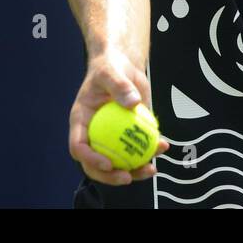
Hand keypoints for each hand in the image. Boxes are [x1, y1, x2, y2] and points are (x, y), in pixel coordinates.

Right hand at [69, 50, 169, 185]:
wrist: (123, 65)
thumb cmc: (110, 66)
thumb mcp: (110, 72)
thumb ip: (119, 85)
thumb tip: (132, 103)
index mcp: (81, 122)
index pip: (79, 147)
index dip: (91, 160)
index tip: (108, 164)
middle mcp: (94, 133)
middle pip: (96, 164)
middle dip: (111, 176)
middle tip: (128, 177)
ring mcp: (111, 137)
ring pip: (119, 161)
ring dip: (135, 170)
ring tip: (151, 169)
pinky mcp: (128, 134)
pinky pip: (138, 147)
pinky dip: (150, 150)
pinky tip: (164, 146)